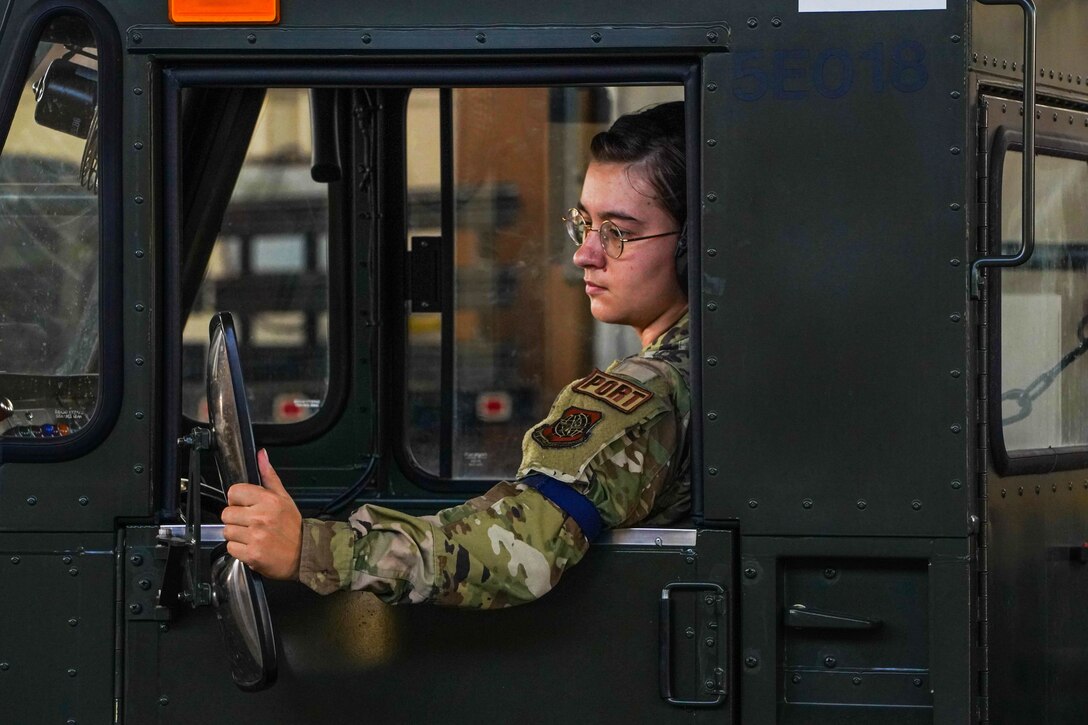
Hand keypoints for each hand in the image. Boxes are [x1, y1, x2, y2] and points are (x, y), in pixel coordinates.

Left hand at [221, 449, 301, 580]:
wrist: (304, 555)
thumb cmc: (292, 527)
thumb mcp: (284, 498)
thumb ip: (269, 476)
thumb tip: (261, 455)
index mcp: (268, 500)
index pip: (234, 492)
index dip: (237, 500)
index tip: (245, 506)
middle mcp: (261, 517)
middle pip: (227, 513)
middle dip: (236, 519)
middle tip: (250, 523)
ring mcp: (256, 536)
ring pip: (227, 531)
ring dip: (237, 535)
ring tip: (252, 536)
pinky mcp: (252, 554)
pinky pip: (231, 548)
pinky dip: (239, 549)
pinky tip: (252, 546)